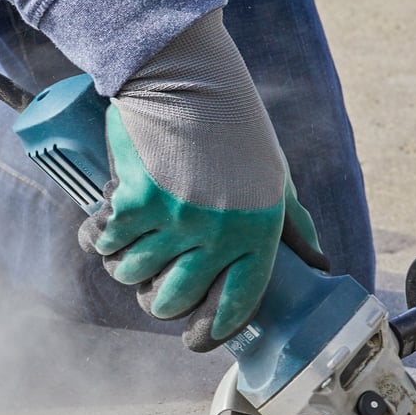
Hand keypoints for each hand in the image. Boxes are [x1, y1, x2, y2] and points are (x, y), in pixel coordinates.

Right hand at [79, 9, 325, 351]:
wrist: (186, 74)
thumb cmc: (233, 125)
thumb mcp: (274, 175)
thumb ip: (291, 224)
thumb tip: (317, 264)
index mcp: (259, 232)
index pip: (233, 307)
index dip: (208, 334)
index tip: (192, 340)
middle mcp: (219, 233)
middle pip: (172, 302)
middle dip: (155, 303)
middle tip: (150, 288)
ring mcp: (176, 220)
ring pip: (132, 275)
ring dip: (123, 269)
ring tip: (126, 251)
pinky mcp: (135, 202)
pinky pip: (104, 244)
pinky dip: (97, 241)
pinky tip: (103, 231)